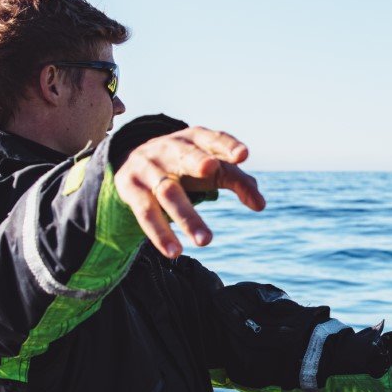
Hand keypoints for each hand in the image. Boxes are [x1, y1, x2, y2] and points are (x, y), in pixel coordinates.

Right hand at [114, 126, 265, 257]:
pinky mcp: (130, 188)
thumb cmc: (187, 166)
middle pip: (184, 155)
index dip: (227, 145)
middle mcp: (169, 149)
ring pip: (167, 191)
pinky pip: (146, 213)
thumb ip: (238, 181)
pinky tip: (175, 252)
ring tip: (207, 241)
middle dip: (196, 161)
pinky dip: (160, 234)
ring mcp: (147, 168)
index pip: (213, 139)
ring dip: (186, 216)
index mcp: (194, 139)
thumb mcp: (213, 169)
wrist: (135, 162)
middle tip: (211, 169)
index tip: (243, 156)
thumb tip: (261, 205)